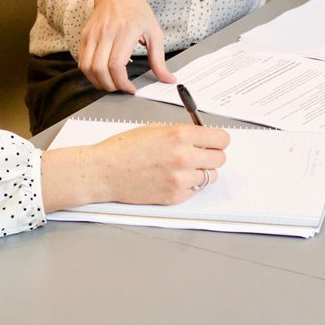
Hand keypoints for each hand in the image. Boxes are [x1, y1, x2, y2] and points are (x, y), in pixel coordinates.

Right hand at [41, 124, 229, 211]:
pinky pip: (195, 190)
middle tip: (199, 154)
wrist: (104, 171)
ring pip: (210, 176)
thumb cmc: (124, 148)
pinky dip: (189, 185)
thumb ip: (182, 133)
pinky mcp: (175, 196)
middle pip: (220, 158)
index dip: (218, 140)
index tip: (214, 141)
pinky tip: (172, 178)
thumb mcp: (156, 129)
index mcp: (180, 135)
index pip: (221, 139)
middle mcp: (184, 157)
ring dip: (201, 171)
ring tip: (183, 168)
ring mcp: (180, 179)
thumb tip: (202, 137)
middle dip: (211, 155)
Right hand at [78, 0, 175, 92]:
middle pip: (100, 69)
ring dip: (98, 82)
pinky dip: (90, 73)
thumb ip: (159, 60)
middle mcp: (107, 32)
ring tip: (111, 84)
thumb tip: (168, 79)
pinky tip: (102, 74)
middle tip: (120, 88)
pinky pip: (82, 61)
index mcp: (126, 31)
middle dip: (110, 86)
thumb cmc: (138, 13)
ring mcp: (93, 34)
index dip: (122, 83)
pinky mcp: (85, 35)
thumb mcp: (154, 33)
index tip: (131, 89)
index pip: (116, 64)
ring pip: (87, 67)